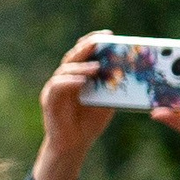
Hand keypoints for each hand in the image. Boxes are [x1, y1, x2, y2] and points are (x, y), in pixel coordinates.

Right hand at [31, 32, 118, 179]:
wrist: (74, 145)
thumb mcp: (108, 101)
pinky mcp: (49, 101)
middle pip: (73, 56)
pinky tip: (82, 81)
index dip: (93, 41)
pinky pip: (57, 87)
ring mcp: (55, 89)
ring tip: (96, 66)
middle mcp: (65, 78)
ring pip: (65, 69)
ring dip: (81, 66)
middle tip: (102, 41)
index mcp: (78, 75)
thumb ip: (113, 87)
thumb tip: (131, 72)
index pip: (83, 52)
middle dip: (87, 46)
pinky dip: (69, 82)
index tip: (108, 34)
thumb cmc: (90, 122)